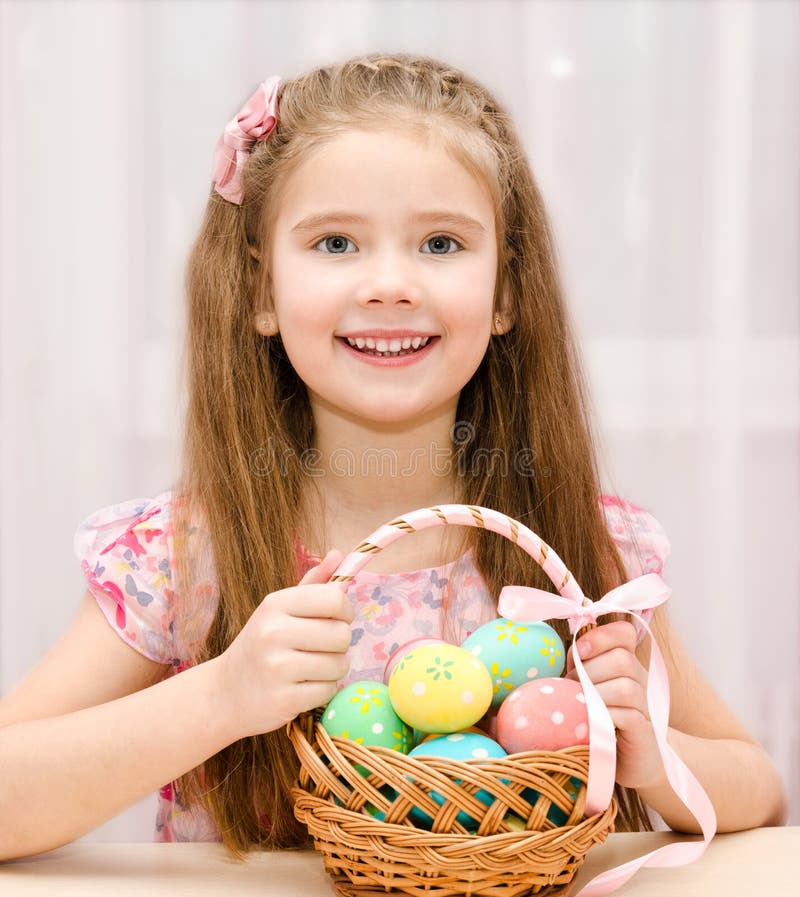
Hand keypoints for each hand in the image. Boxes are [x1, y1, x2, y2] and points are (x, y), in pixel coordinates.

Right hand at [213, 549, 353, 738]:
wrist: (224, 693)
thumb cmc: (261, 645)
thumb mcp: (280, 609)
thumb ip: (312, 583)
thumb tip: (338, 554)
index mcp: (275, 604)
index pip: (335, 598)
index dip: (345, 611)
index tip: (335, 619)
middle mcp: (273, 632)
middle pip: (342, 634)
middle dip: (339, 644)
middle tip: (319, 648)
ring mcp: (277, 668)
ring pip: (339, 665)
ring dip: (333, 669)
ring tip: (310, 668)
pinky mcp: (283, 700)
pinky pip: (328, 690)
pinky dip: (322, 690)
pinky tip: (302, 687)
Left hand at [565, 621, 662, 789]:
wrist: (628, 761)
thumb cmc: (599, 719)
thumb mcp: (584, 688)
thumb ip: (574, 669)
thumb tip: (542, 659)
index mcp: (625, 662)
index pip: (624, 632)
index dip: (601, 637)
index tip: (579, 652)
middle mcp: (640, 679)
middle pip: (623, 659)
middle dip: (590, 671)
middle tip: (572, 688)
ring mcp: (645, 705)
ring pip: (626, 686)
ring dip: (595, 694)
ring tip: (581, 707)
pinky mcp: (644, 730)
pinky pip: (628, 715)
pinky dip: (605, 716)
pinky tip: (592, 723)